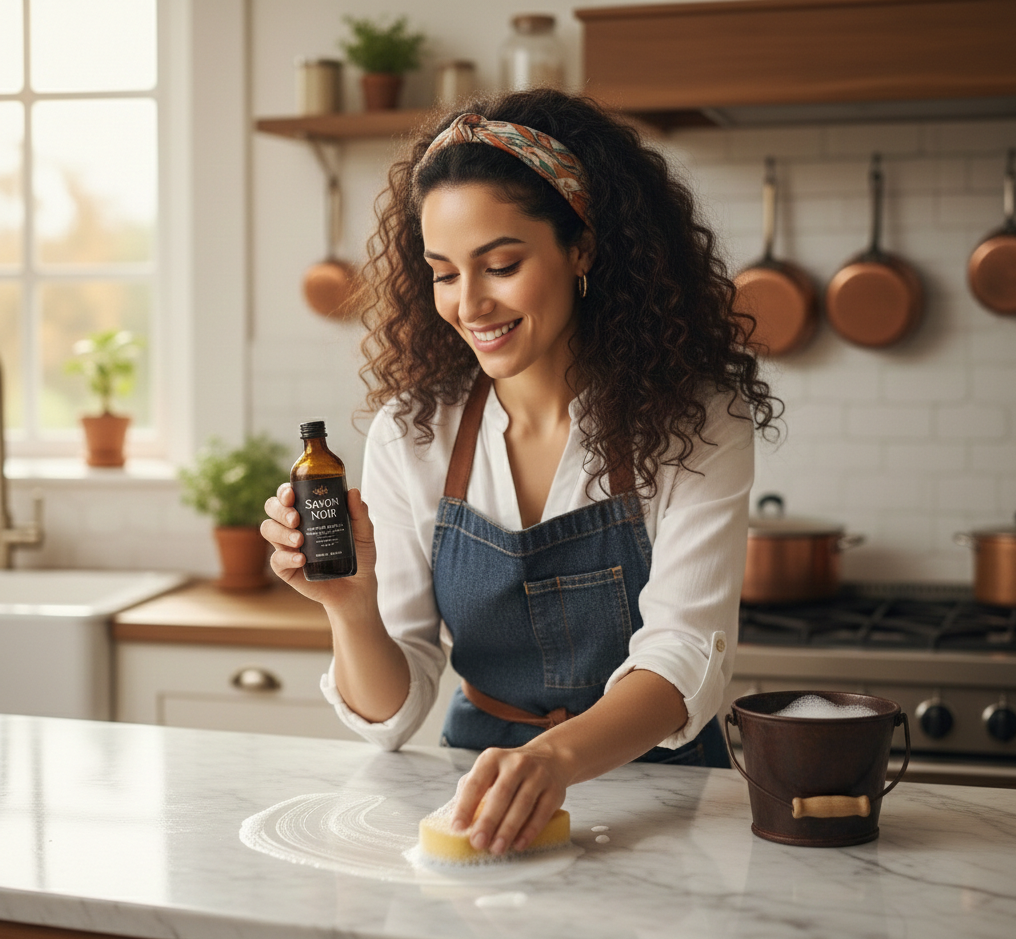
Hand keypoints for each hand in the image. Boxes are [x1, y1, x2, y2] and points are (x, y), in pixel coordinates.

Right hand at [261, 483, 376, 603]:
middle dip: (280, 510)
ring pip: (268, 530)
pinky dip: (286, 557)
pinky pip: (276, 559)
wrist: (358, 586)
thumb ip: (359, 513)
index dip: (284, 491)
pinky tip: (301, 560)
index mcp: (309, 511)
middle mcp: (294, 525)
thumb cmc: (359, 554)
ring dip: (281, 532)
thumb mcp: (364, 533)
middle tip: (296, 519)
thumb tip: (353, 492)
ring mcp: (288, 546)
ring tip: (300, 541)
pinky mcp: (286, 568)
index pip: (289, 494)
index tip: (291, 494)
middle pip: (272, 508)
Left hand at [451, 741, 570, 855]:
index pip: (476, 782)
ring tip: (496, 848)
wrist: (550, 759)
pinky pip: (542, 812)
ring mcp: (538, 775)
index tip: (457, 828)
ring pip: (522, 804)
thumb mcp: (490, 770)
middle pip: (501, 794)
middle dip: (488, 820)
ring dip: (508, 829)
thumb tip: (454, 820)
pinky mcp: (554, 790)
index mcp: (493, 758)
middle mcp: (516, 763)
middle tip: (477, 842)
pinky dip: (530, 830)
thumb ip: (471, 789)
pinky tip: (519, 844)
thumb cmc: (510, 771)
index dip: (465, 806)